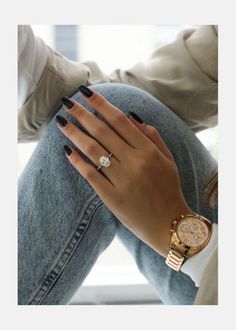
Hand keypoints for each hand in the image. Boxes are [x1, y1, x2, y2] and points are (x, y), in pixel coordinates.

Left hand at [56, 86, 191, 256]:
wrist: (169, 225)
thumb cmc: (169, 189)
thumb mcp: (168, 159)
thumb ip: (152, 135)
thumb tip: (131, 115)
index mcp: (147, 150)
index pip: (119, 120)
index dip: (101, 104)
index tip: (86, 92)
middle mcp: (133, 162)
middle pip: (102, 131)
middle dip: (82, 114)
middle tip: (66, 102)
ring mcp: (121, 180)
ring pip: (92, 150)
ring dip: (74, 134)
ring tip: (61, 122)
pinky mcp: (111, 197)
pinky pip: (90, 174)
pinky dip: (77, 161)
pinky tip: (67, 150)